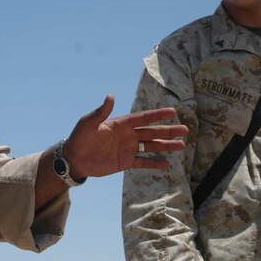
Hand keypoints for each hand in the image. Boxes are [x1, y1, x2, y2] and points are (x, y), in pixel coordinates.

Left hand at [63, 94, 187, 178]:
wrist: (74, 158)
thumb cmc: (80, 138)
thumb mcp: (88, 123)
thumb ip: (101, 112)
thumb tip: (111, 96)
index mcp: (122, 124)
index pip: (143, 118)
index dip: (158, 115)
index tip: (173, 112)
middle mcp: (128, 135)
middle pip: (152, 132)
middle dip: (169, 131)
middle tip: (185, 130)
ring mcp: (128, 149)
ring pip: (151, 146)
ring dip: (166, 146)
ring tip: (181, 145)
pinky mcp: (125, 162)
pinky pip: (143, 162)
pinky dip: (154, 163)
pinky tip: (167, 164)